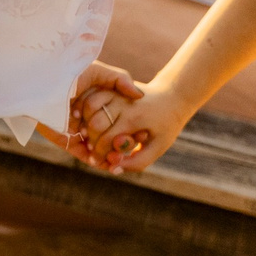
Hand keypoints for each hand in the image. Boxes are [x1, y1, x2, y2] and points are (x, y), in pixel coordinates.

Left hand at [40, 59, 140, 158]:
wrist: (39, 81)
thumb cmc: (67, 72)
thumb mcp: (97, 72)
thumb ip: (120, 80)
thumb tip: (139, 94)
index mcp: (98, 104)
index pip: (119, 121)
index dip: (131, 129)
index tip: (144, 134)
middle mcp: (88, 118)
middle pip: (109, 137)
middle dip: (119, 146)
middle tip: (130, 151)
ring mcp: (76, 130)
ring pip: (97, 148)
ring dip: (108, 156)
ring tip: (120, 161)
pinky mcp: (63, 138)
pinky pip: (81, 152)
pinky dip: (93, 159)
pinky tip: (104, 163)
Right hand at [78, 80, 195, 175]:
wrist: (173, 98)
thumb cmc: (166, 126)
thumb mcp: (158, 148)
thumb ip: (137, 162)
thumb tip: (113, 170)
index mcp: (135, 118)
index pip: (107, 138)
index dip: (99, 153)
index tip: (97, 161)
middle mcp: (124, 102)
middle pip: (94, 123)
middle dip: (90, 140)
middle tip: (91, 149)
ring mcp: (117, 91)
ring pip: (89, 105)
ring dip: (83, 121)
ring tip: (85, 134)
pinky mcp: (112, 85)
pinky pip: (91, 94)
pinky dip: (83, 106)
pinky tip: (84, 119)